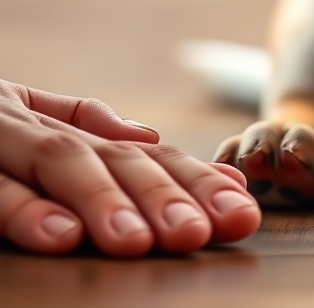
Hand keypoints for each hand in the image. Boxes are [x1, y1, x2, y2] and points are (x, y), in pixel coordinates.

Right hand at [0, 80, 260, 255]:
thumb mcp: (26, 121)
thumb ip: (83, 125)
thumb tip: (147, 136)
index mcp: (62, 129)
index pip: (144, 155)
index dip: (195, 181)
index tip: (242, 212)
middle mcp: (36, 128)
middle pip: (114, 159)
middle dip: (164, 197)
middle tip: (202, 234)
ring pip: (59, 164)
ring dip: (104, 202)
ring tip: (139, 242)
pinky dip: (22, 210)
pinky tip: (59, 235)